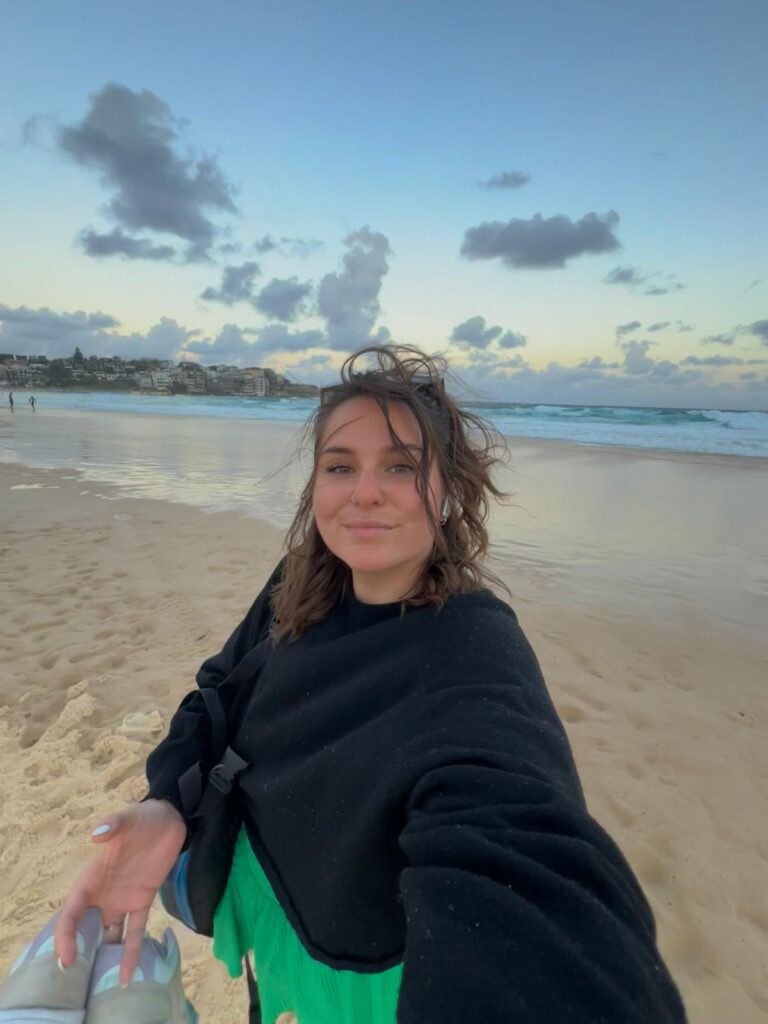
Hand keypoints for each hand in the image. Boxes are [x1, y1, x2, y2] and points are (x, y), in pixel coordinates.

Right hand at [55, 799, 186, 984]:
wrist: (171, 819)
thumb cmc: (143, 817)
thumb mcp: (127, 817)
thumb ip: (113, 825)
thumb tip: (96, 835)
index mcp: (92, 877)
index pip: (72, 911)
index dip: (66, 934)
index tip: (67, 957)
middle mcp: (103, 894)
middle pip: (85, 928)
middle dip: (78, 951)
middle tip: (78, 979)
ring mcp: (123, 900)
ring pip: (108, 934)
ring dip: (103, 956)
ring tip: (100, 984)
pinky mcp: (144, 902)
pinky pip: (136, 931)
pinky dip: (132, 952)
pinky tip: (126, 976)